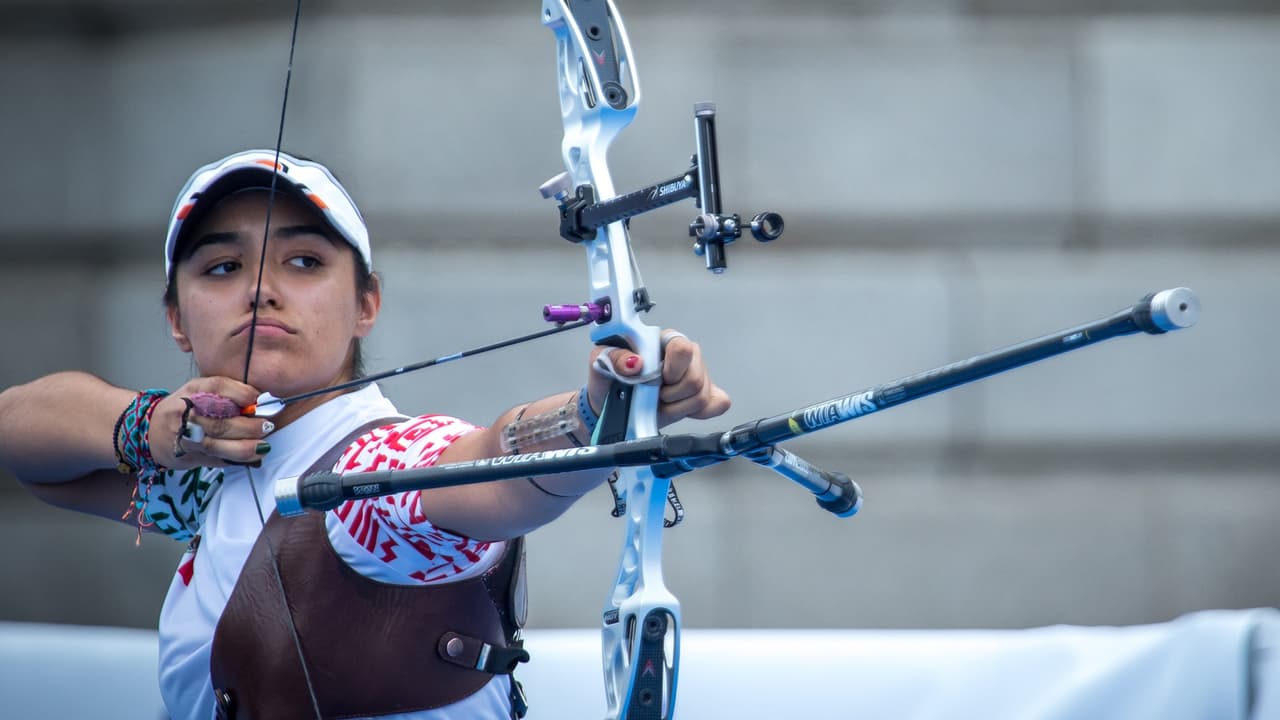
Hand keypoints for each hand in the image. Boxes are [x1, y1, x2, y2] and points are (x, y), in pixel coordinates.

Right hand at [147, 378, 273, 469]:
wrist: (149, 431)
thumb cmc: (182, 408)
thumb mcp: (199, 390)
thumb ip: (226, 392)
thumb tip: (258, 400)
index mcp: (192, 391)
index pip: (217, 387)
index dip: (240, 393)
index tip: (257, 399)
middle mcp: (186, 413)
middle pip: (220, 421)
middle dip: (248, 426)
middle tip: (267, 425)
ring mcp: (186, 438)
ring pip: (217, 445)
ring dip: (245, 447)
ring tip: (263, 445)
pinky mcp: (189, 457)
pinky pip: (217, 459)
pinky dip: (237, 459)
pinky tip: (253, 456)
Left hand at [586, 330, 730, 428]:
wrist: (612, 405)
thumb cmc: (609, 379)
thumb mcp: (601, 363)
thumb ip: (614, 358)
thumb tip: (636, 363)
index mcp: (662, 340)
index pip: (682, 348)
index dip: (671, 370)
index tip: (655, 381)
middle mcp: (685, 355)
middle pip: (696, 378)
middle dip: (670, 396)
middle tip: (651, 396)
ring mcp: (698, 375)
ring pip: (702, 396)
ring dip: (675, 408)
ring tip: (657, 403)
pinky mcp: (705, 396)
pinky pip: (718, 404)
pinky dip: (698, 413)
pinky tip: (678, 409)